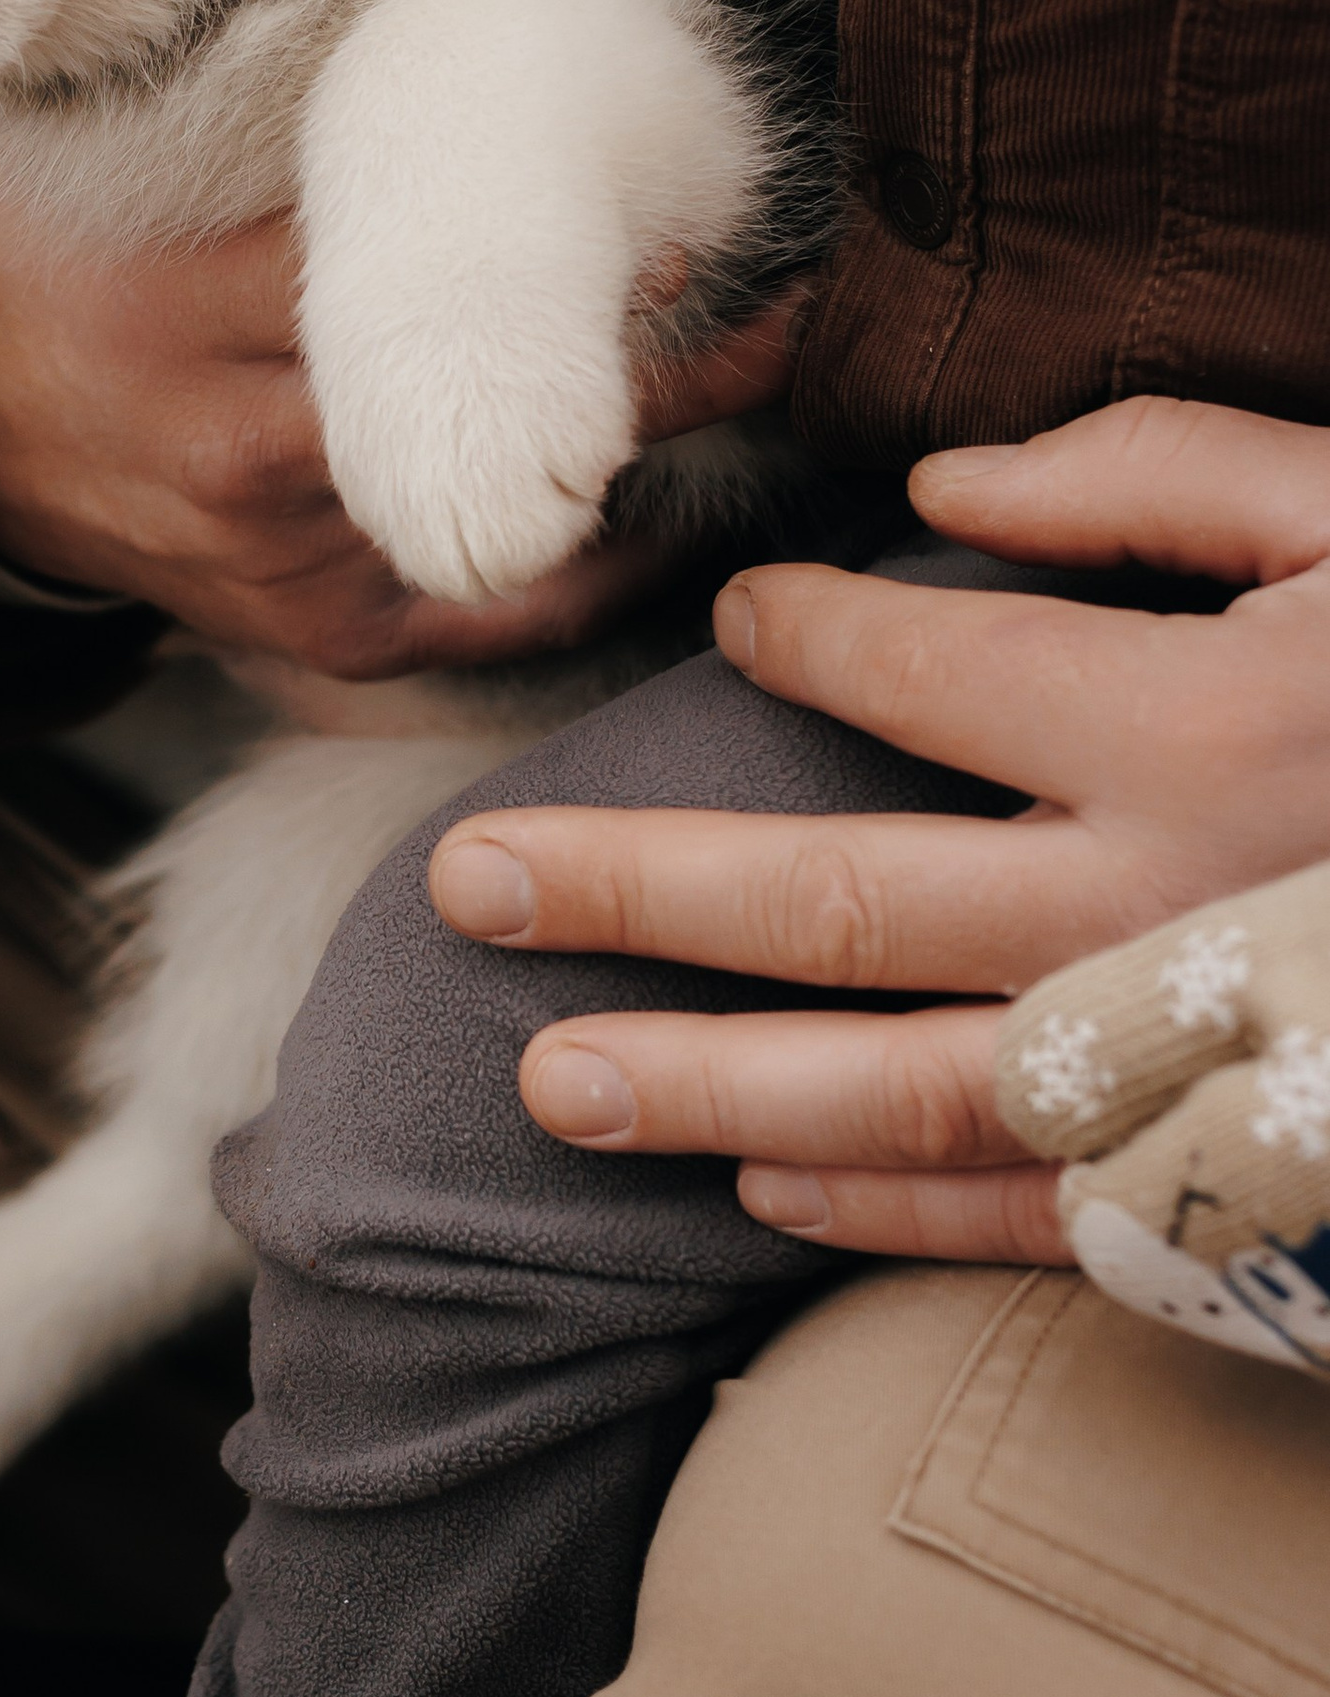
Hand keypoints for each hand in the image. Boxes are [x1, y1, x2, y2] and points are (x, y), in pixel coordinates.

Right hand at [0, 148, 801, 680]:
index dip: (563, 260)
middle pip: (482, 401)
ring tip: (755, 373)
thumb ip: (228, 97)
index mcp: (175, 295)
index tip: (690, 223)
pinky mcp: (301, 633)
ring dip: (641, 451)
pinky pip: (481, 614)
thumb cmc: (43, 256)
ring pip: (504, 513)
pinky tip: (667, 507)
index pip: (401, 274)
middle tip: (784, 309)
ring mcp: (267, 553)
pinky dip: (584, 568)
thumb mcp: (91, 153)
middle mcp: (224, 436)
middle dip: (649, 361)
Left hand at [424, 397, 1329, 1262]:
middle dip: (628, 890)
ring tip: (539, 1077)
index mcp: (1194, 723)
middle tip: (462, 880)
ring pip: (889, 1091)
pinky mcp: (1234, 1196)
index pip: (909, 673)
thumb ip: (1173, 476)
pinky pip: (1024, 1219)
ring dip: (698, 1083)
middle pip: (830, 903)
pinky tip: (754, 1189)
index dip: (793, 640)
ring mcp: (1189, 1074)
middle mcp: (1159, 908)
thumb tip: (951, 488)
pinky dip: (880, 1209)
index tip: (736, 624)